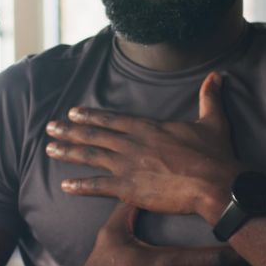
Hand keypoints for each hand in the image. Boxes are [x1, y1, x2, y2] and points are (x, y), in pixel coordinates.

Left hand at [46, 71, 240, 222]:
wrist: (216, 183)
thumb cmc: (215, 155)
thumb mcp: (213, 121)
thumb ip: (209, 98)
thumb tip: (216, 76)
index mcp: (149, 127)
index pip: (113, 119)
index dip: (92, 116)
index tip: (74, 112)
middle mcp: (133, 143)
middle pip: (95, 135)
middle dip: (70, 131)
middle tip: (50, 128)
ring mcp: (128, 165)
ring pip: (91, 156)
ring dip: (69, 152)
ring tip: (49, 149)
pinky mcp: (128, 188)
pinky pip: (98, 186)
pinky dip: (80, 185)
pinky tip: (64, 186)